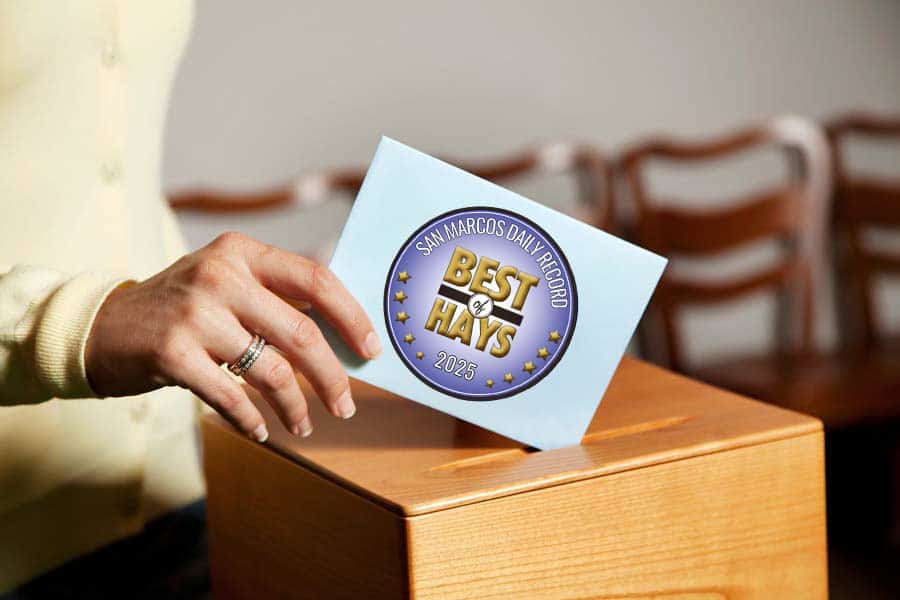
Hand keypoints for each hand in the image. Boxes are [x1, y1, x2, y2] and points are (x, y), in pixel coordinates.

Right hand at [85, 232, 381, 441]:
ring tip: (304, 424)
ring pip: (272, 371)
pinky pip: (232, 397)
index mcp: (242, 252)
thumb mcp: (226, 283)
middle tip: (346, 405)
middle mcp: (220, 275)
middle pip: (302, 333)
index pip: (316, 280)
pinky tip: (261, 431)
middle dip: (333, 376)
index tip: (371, 350)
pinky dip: (252, 420)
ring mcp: (195, 314)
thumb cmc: (181, 310)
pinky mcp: (172, 353)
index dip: (352, 317)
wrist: (102, 326)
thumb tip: (344, 336)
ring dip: (296, 406)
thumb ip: (275, 298)